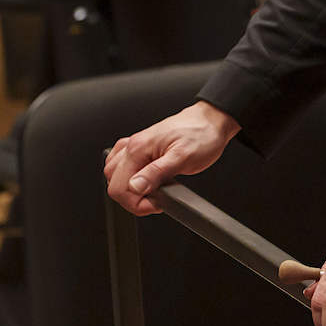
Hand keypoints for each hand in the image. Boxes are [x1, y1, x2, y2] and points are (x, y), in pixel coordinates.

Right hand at [103, 100, 239, 215]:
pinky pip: (122, 162)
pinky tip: (143, 179)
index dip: (136, 203)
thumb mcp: (183, 158)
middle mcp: (133, 145)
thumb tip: (136, 187)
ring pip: (114, 174)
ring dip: (128, 188)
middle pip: (113, 183)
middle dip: (132, 199)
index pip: (119, 187)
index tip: (154, 205)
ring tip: (150, 191)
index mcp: (139, 148)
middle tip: (154, 200)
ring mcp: (136, 144)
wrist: (212, 120)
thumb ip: (157, 173)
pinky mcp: (143, 146)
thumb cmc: (202, 135)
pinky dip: (128, 175)